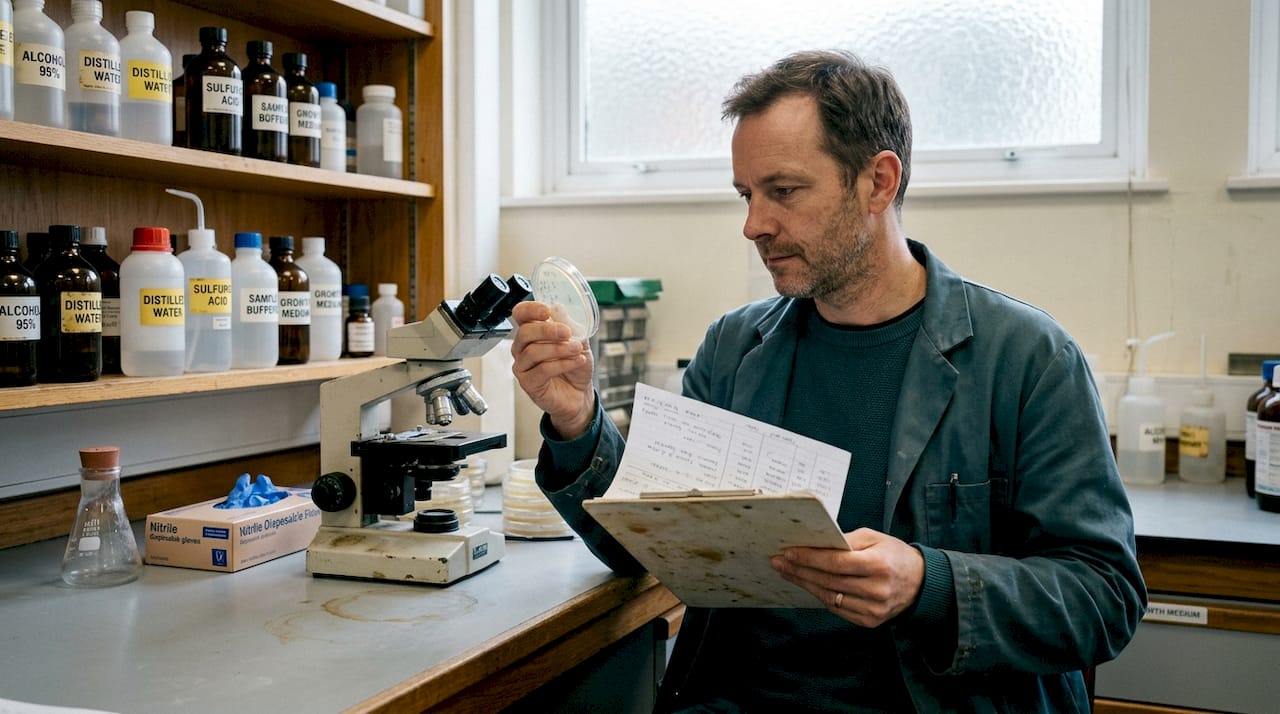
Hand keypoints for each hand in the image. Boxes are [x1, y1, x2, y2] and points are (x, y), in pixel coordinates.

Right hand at [509, 300, 596, 438]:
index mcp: (533, 332)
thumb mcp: (579, 341)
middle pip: (525, 332)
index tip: (547, 311)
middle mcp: (523, 348)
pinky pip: (542, 370)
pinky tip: (576, 362)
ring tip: (577, 350)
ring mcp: (523, 366)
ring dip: (559, 349)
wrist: (580, 394)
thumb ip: (570, 326)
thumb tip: (559, 308)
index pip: (521, 315)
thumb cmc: (575, 366)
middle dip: (547, 330)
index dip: (530, 310)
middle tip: (567, 332)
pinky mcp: (528, 383)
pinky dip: (562, 364)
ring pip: (533, 352)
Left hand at [771, 528, 924, 627]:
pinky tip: (809, 585)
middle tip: (780, 563)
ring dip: (806, 584)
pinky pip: (838, 609)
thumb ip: (847, 541)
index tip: (788, 553)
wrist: (921, 583)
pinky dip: (821, 596)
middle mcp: (876, 589)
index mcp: (878, 564)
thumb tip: (817, 543)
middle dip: (800, 571)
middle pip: (829, 581)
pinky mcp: (870, 621)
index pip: (836, 563)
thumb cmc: (895, 555)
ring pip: (830, 597)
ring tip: (788, 573)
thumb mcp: (874, 538)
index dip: (809, 558)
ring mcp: (873, 609)